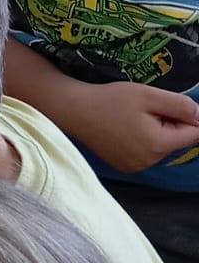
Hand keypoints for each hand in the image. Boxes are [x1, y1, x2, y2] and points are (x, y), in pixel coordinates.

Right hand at [72, 81, 198, 175]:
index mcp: (157, 144)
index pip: (194, 135)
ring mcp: (136, 167)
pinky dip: (145, 141)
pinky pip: (148, 153)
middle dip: (172, 124)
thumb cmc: (110, 100)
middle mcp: (149, 161)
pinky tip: (127, 129)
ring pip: (163, 147)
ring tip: (134, 117)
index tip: (174, 105)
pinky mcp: (126, 166)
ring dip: (159, 133)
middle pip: (178, 142)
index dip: (191, 118)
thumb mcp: (148, 95)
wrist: (75, 111)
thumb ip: (180, 105)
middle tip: (148, 108)